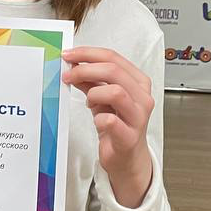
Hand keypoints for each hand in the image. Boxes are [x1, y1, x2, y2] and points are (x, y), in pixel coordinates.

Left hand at [62, 46, 153, 206]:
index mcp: (138, 82)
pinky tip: (97, 120)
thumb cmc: (118, 124)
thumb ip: (91, 80)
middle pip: (114, 71)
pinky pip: (110, 120)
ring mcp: (138, 117)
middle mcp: (142, 97)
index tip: (69, 55)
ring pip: (116, 92)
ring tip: (89, 101)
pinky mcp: (129, 136)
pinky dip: (98, 117)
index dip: (88, 53)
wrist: (126, 156)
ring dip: (94, 93)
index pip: (113, 57)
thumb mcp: (103, 97)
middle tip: (68, 75)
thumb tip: (74, 64)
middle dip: (85, 69)